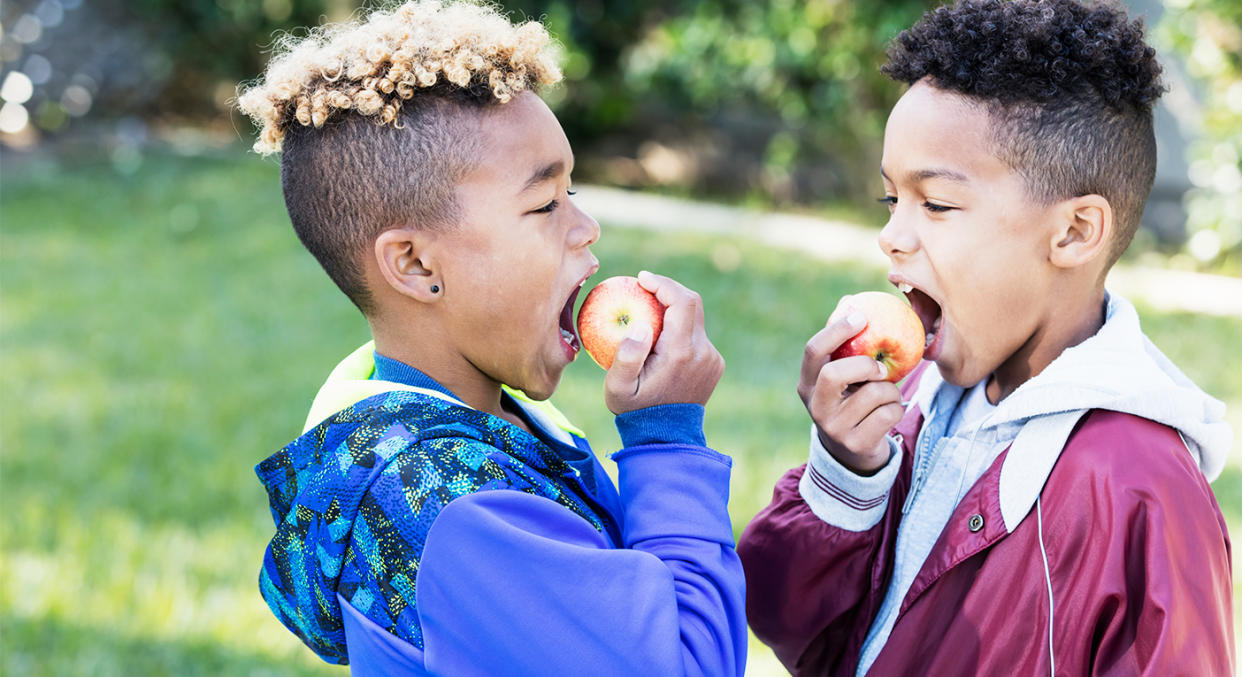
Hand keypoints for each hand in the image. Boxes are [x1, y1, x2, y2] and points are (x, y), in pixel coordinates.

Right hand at [604, 271, 724, 413]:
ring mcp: (712, 358)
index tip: (642, 279)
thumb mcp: (618, 388)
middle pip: (692, 303)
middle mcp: (702, 352)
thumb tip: (641, 325)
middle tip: (645, 288)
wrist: (666, 438)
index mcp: (680, 352)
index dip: (663, 283)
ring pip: (695, 320)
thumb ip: (627, 356)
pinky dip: (680, 330)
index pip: (681, 301)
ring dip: (674, 312)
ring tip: (649, 314)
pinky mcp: (714, 364)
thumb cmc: (635, 410)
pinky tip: (661, 339)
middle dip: (668, 290)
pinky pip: (697, 336)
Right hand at [798, 312, 903, 474]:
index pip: (813, 351)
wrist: (851, 453)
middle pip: (835, 373)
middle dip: (864, 365)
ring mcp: (834, 427)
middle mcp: (815, 406)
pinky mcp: (857, 443)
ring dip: (890, 390)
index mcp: (807, 384)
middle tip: (879, 367)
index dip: (837, 330)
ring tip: (886, 396)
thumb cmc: (849, 402)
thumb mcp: (840, 377)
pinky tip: (889, 413)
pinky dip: (897, 408)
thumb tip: (849, 301)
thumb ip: (843, 345)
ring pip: (873, 393)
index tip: (861, 315)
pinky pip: (889, 413)